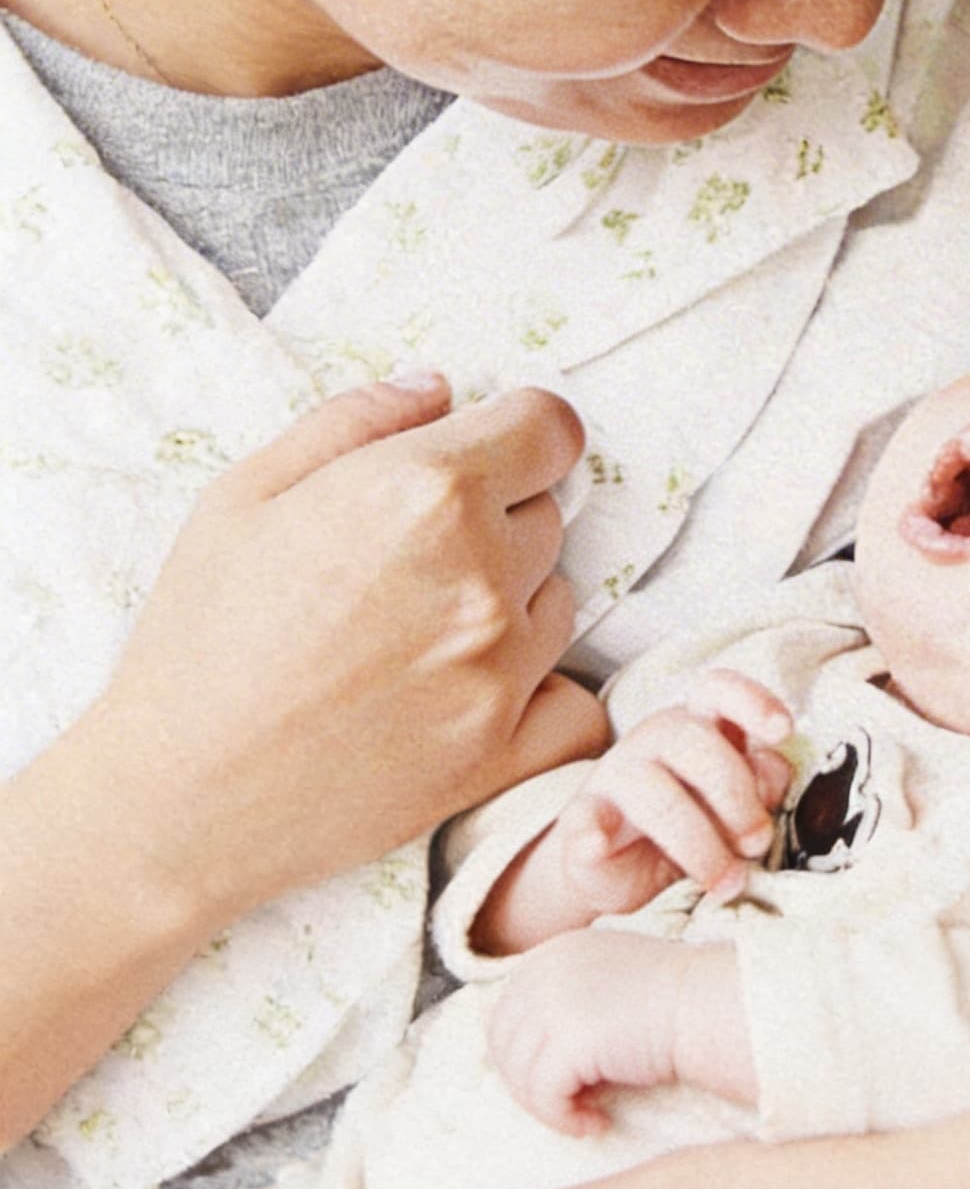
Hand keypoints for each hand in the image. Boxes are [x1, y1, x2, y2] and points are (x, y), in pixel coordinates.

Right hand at [75, 377, 609, 923]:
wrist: (174, 800)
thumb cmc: (197, 639)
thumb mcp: (244, 494)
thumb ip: (355, 420)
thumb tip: (438, 388)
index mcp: (427, 492)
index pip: (551, 427)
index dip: (520, 434)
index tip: (490, 456)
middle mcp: (482, 574)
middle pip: (547, 515)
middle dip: (496, 522)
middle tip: (408, 564)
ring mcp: (503, 668)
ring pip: (558, 600)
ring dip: (514, 604)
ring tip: (417, 635)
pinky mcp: (508, 750)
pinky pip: (576, 701)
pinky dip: (542, 695)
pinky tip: (475, 694)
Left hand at [488, 931, 690, 1135]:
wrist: (710, 1003)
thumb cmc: (673, 1002)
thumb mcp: (608, 982)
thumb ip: (566, 999)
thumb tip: (527, 1052)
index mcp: (554, 952)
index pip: (506, 1015)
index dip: (524, 1058)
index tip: (559, 1082)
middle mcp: (546, 969)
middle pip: (504, 1046)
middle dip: (529, 1085)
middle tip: (568, 1106)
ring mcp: (555, 1001)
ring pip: (520, 1076)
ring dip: (549, 1108)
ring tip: (587, 1117)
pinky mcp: (570, 1039)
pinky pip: (544, 1097)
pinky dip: (565, 1120)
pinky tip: (597, 1124)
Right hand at [550, 671, 795, 914]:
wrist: (613, 866)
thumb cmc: (690, 823)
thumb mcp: (733, 804)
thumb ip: (760, 783)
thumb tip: (773, 773)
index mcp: (698, 724)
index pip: (721, 691)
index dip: (753, 702)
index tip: (782, 730)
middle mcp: (656, 738)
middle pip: (697, 743)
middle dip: (737, 796)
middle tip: (756, 843)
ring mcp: (616, 775)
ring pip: (657, 793)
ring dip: (699, 843)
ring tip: (725, 881)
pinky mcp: (582, 819)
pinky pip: (585, 819)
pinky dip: (591, 832)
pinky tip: (597, 844)